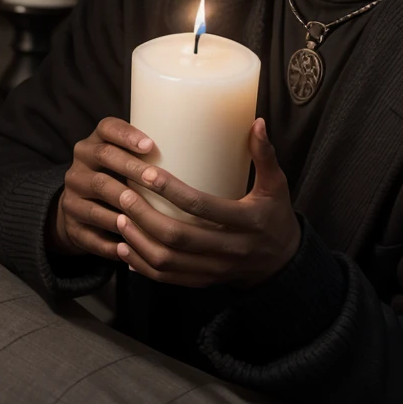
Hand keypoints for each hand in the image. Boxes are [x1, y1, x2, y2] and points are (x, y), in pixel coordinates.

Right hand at [50, 117, 159, 259]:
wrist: (80, 211)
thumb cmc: (117, 182)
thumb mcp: (124, 163)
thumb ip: (148, 158)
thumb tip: (197, 154)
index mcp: (94, 145)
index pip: (107, 128)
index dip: (127, 135)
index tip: (150, 145)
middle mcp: (78, 168)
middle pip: (103, 162)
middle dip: (131, 169)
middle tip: (156, 179)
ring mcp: (71, 199)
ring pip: (96, 203)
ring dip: (122, 210)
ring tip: (147, 216)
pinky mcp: (71, 228)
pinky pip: (91, 237)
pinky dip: (112, 244)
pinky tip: (132, 247)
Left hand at [113, 118, 301, 288]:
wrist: (283, 264)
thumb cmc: (275, 216)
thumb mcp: (277, 186)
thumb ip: (265, 155)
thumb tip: (257, 122)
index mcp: (248, 221)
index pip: (203, 206)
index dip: (172, 191)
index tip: (148, 173)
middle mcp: (231, 249)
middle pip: (179, 237)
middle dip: (145, 217)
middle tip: (124, 195)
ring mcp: (215, 269)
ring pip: (168, 262)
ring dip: (139, 242)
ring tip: (120, 219)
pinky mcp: (204, 281)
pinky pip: (168, 279)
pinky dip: (143, 265)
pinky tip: (125, 248)